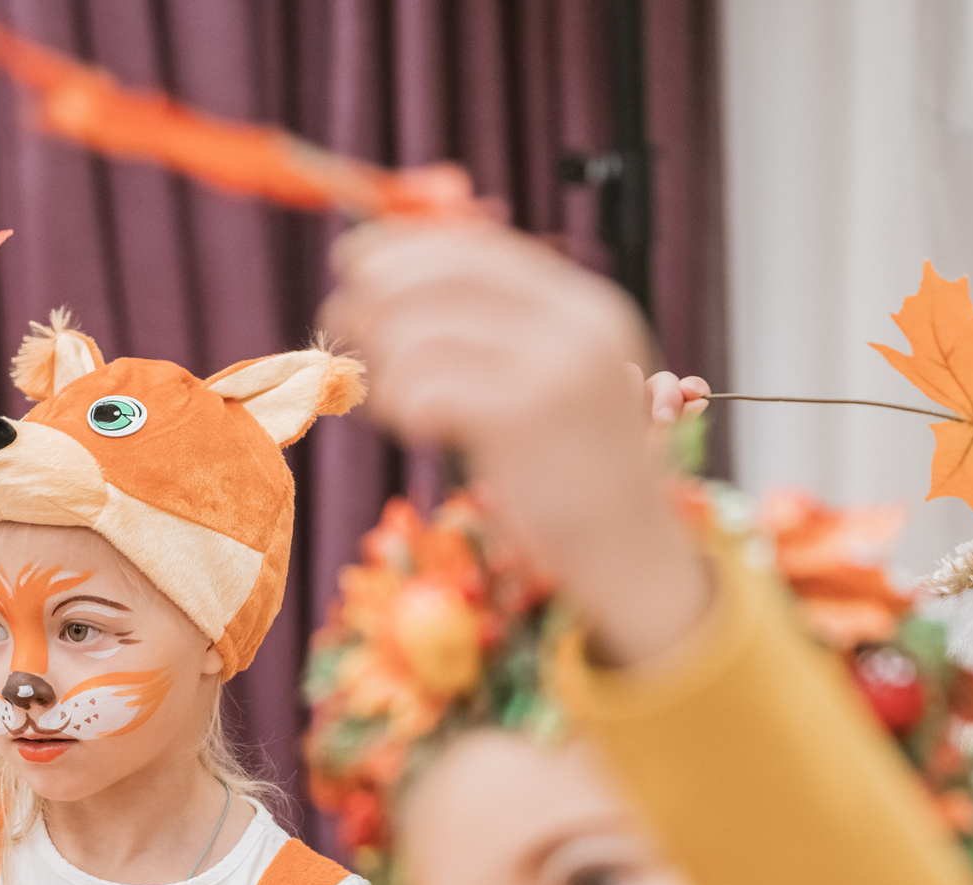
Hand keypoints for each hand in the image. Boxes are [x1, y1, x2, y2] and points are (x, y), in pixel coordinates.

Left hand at [323, 222, 708, 666]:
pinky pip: (426, 385)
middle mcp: (574, 324)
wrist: (631, 549)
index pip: (479, 247)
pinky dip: (402, 402)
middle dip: (378, 292)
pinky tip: (415, 425)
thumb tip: (401, 280)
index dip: (406, 247)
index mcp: (583, 304)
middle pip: (445, 276)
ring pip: (424, 332)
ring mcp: (554, 367)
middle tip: (341, 318)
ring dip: (386, 364)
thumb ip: (501, 331)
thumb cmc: (576, 470)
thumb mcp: (554, 380)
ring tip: (390, 398)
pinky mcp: (524, 418)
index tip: (353, 258)